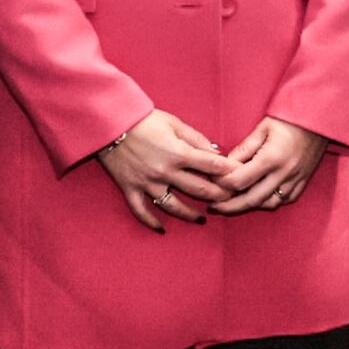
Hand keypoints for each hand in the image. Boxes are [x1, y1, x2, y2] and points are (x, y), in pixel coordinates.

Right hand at [93, 112, 244, 230]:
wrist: (108, 123)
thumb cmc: (143, 120)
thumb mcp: (174, 123)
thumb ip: (196, 138)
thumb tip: (217, 153)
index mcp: (178, 153)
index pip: (212, 167)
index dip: (229, 173)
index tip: (240, 178)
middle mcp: (165, 172)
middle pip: (199, 190)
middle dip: (218, 196)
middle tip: (229, 200)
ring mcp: (147, 183)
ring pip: (174, 206)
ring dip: (191, 215)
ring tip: (202, 218)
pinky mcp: (130, 188)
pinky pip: (142, 211)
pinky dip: (152, 222)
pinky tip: (162, 228)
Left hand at [208, 116, 329, 214]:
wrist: (321, 117)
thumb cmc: (291, 118)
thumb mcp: (263, 127)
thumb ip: (244, 148)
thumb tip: (225, 164)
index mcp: (271, 158)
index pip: (240, 180)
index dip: (222, 183)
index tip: (212, 180)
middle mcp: (284, 173)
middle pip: (251, 200)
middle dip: (230, 206)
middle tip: (215, 206)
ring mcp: (296, 179)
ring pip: (269, 203)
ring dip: (250, 205)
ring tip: (235, 203)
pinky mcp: (304, 181)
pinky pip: (285, 200)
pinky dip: (270, 202)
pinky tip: (259, 197)